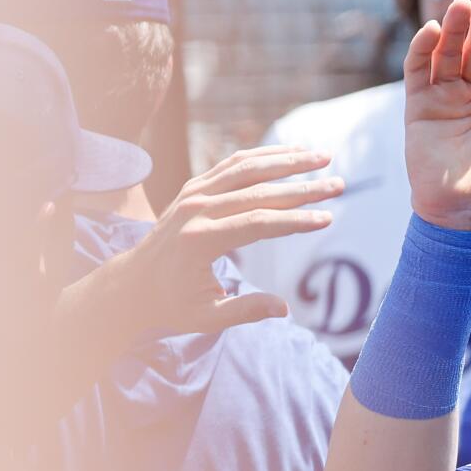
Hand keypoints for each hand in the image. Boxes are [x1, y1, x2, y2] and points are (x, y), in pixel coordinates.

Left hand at [98, 144, 341, 335]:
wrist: (131, 283)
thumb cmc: (170, 304)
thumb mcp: (206, 317)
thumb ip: (245, 311)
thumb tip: (284, 309)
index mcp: (199, 241)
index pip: (258, 224)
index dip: (295, 220)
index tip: (328, 218)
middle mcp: (196, 210)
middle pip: (259, 191)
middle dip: (303, 187)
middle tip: (340, 185)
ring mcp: (193, 194)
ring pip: (247, 167)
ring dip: (287, 159)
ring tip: (323, 155)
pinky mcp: (194, 187)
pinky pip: (233, 164)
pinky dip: (264, 155)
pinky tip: (291, 153)